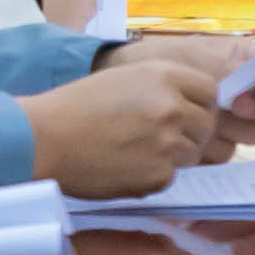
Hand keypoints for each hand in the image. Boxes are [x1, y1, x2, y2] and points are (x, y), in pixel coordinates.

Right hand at [23, 39, 254, 199]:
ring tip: (136, 153)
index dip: (199, 105)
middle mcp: (172, 107)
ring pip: (192, 155)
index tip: (187, 114)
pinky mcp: (157, 175)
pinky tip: (125, 168)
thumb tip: (192, 106)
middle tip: (160, 139)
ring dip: (172, 157)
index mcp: (165, 76)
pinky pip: (170, 178)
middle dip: (190, 134)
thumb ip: (162, 89)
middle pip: (207, 126)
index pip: (210, 92)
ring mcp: (167, 143)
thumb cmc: (76, 106)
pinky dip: (152, 177)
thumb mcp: (125, 79)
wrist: (43, 138)